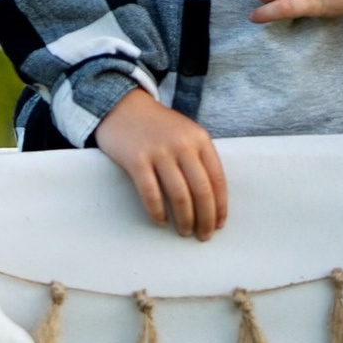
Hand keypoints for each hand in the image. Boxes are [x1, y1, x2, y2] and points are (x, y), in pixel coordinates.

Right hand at [92, 82, 228, 237]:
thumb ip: (199, 159)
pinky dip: (157, 211)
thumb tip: (211, 200)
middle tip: (203, 236)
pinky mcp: (136, 159)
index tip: (219, 224)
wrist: (123, 106)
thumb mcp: (185, 134)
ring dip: (184, 219)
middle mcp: (182, 145)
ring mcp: (159, 151)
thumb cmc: (158, 126)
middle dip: (205, 218)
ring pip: (179, 196)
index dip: (220, 206)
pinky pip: (151, 193)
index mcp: (200, 139)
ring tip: (185, 232)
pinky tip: (161, 221)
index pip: (217, 179)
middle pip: (201, 191)